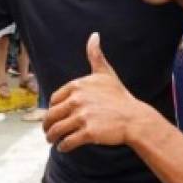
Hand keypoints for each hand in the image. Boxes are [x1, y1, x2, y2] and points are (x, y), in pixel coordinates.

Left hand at [43, 33, 149, 152]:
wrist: (135, 118)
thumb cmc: (119, 96)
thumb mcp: (106, 73)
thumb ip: (96, 55)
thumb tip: (94, 35)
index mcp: (78, 86)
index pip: (55, 99)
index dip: (52, 108)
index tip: (52, 115)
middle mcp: (77, 100)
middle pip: (52, 115)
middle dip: (47, 125)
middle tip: (48, 132)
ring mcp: (83, 117)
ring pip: (57, 130)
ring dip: (51, 137)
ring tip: (52, 141)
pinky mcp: (88, 132)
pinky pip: (68, 142)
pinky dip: (63, 146)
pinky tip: (63, 147)